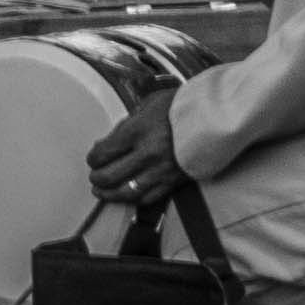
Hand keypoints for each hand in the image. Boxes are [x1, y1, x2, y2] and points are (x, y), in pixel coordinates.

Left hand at [85, 88, 184, 208]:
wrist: (212, 119)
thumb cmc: (179, 106)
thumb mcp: (147, 104)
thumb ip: (127, 123)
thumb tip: (108, 141)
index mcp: (137, 131)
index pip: (103, 153)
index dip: (93, 158)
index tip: (92, 157)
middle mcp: (147, 153)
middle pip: (110, 175)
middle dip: (96, 178)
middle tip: (93, 176)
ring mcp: (160, 171)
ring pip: (127, 192)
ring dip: (110, 194)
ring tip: (101, 192)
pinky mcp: (173, 182)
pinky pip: (148, 198)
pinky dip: (133, 200)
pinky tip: (126, 197)